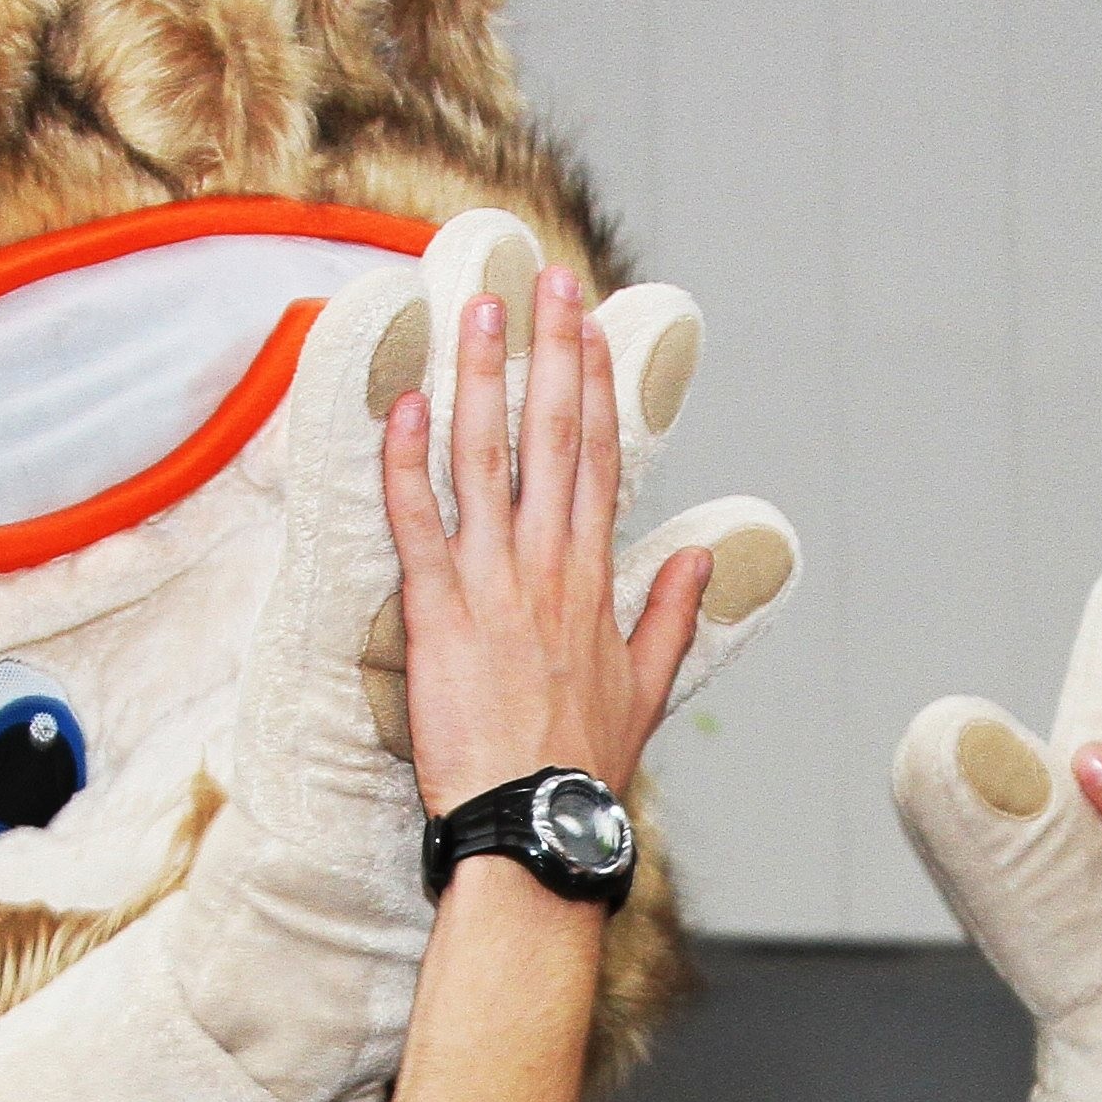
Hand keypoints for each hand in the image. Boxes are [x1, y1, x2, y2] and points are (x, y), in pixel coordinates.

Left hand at [380, 267, 708, 818]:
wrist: (539, 822)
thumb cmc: (583, 765)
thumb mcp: (646, 687)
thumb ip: (669, 616)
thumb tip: (695, 564)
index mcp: (595, 577)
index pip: (599, 456)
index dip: (594, 381)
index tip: (588, 323)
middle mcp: (549, 565)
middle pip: (553, 434)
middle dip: (550, 350)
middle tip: (543, 280)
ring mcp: (493, 585)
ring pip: (487, 459)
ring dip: (481, 378)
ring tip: (476, 311)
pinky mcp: (439, 614)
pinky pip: (418, 522)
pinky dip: (407, 462)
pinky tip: (406, 406)